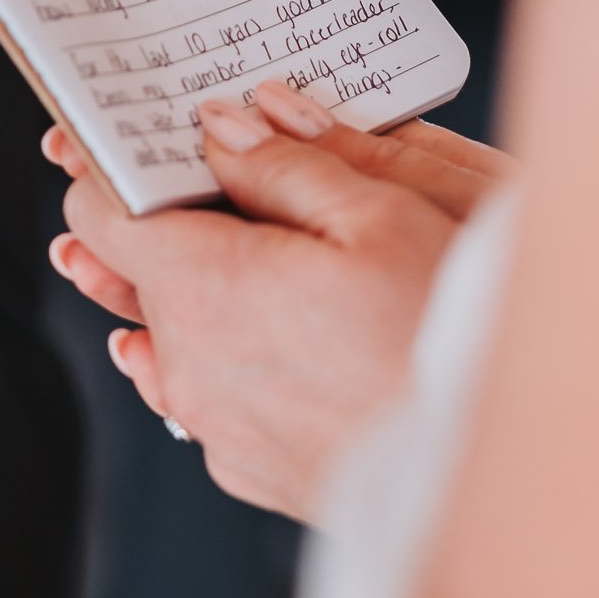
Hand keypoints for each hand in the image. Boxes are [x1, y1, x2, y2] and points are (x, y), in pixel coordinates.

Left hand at [49, 83, 511, 520]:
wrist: (498, 465)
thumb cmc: (449, 330)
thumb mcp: (384, 215)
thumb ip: (286, 165)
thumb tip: (221, 129)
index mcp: (205, 288)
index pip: (100, 214)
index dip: (111, 167)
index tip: (135, 139)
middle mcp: (188, 367)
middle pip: (137, 273)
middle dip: (165, 221)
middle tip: (207, 176)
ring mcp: (215, 427)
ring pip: (170, 337)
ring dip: (194, 290)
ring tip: (235, 249)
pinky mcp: (248, 469)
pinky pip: (209, 394)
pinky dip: (225, 354)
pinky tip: (266, 331)